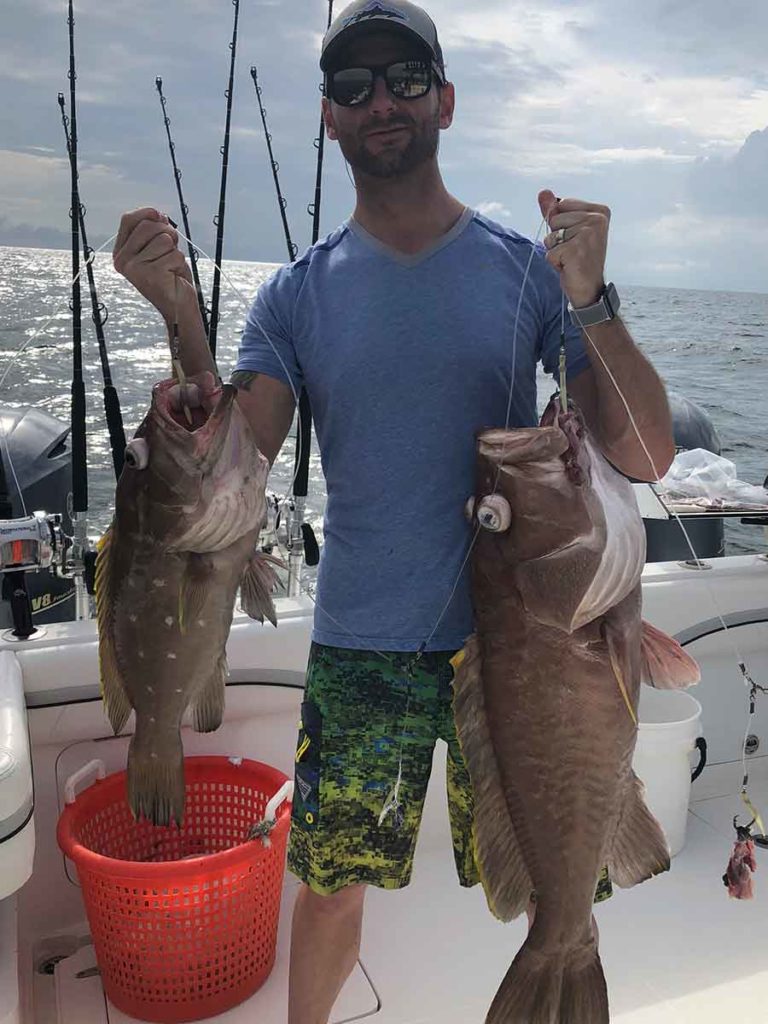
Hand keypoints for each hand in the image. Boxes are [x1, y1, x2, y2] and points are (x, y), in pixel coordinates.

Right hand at [112, 207, 193, 321]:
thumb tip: (157, 214)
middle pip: (148, 226)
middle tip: (170, 250)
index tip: (160, 216)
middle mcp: (122, 260)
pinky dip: (179, 264)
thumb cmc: (170, 276)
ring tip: (170, 266)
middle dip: (167, 234)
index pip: (128, 220)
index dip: (147, 213)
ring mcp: (134, 268)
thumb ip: (154, 231)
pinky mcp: (150, 275)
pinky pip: (174, 255)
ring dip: (174, 251)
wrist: (179, 306)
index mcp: (121, 252)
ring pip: (163, 239)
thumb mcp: (159, 248)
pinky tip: (173, 276)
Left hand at [538, 189, 608, 307]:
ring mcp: (587, 235)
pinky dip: (555, 262)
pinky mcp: (576, 251)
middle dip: (557, 238)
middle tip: (573, 251)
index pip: (562, 205)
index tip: (576, 239)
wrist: (590, 289)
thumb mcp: (568, 231)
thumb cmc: (579, 259)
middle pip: (554, 219)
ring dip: (555, 250)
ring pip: (550, 236)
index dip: (562, 224)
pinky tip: (569, 267)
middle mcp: (597, 220)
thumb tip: (543, 192)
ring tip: (571, 258)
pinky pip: (549, 252)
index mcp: (599, 211)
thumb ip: (554, 211)